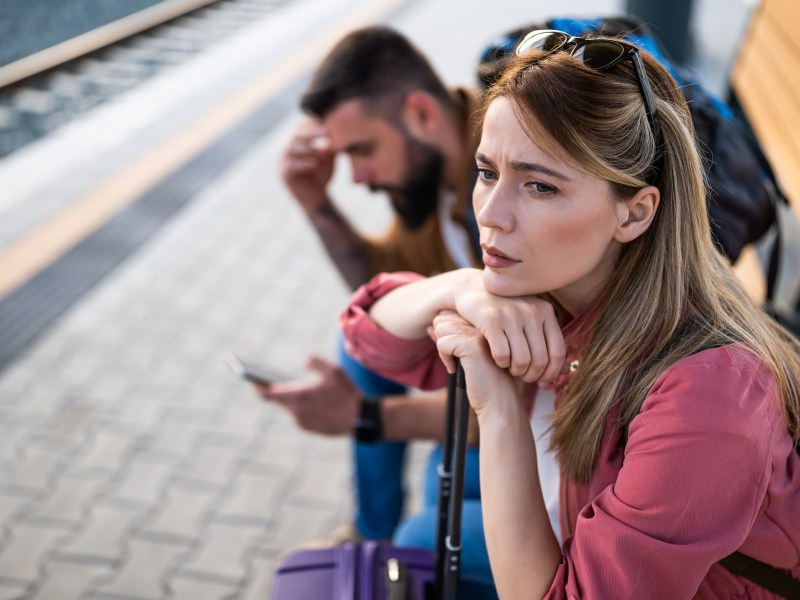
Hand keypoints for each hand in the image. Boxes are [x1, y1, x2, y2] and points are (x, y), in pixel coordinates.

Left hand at [253, 356, 359, 434]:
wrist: (360, 418)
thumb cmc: (346, 393)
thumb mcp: (332, 370)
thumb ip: (314, 362)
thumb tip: (302, 363)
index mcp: (298, 396)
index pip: (268, 394)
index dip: (257, 386)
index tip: (251, 379)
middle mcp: (296, 412)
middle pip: (280, 400)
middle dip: (278, 390)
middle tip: (273, 380)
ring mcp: (303, 423)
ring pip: (292, 408)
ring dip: (294, 399)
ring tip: (298, 389)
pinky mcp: (311, 429)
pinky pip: (301, 415)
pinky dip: (303, 407)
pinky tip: (312, 400)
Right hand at [280, 118, 334, 212]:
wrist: (317, 198)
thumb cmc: (322, 175)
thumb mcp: (328, 158)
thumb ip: (330, 145)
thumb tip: (336, 131)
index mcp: (297, 143)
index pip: (300, 127)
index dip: (312, 124)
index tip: (326, 125)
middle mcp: (287, 150)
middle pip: (296, 135)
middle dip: (311, 133)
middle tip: (324, 133)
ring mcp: (283, 162)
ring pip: (291, 149)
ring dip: (309, 149)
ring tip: (323, 154)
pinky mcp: (284, 175)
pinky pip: (291, 166)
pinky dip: (304, 164)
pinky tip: (314, 165)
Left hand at [432, 311, 516, 416]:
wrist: (499, 400)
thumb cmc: (484, 378)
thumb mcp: (465, 354)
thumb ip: (450, 337)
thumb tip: (430, 326)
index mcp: (485, 320)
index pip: (450, 313)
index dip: (448, 334)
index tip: (458, 351)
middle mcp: (484, 321)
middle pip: (443, 318)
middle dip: (444, 339)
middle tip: (456, 358)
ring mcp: (480, 332)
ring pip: (441, 329)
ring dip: (443, 349)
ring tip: (457, 363)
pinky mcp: (472, 345)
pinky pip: (443, 343)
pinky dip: (444, 359)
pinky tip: (456, 369)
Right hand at [451, 271, 565, 382]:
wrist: (471, 288)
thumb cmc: (504, 310)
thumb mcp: (529, 317)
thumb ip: (547, 340)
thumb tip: (567, 369)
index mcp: (545, 311)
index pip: (558, 351)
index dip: (552, 372)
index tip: (542, 381)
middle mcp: (531, 311)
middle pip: (540, 359)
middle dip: (531, 375)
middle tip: (522, 376)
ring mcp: (511, 314)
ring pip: (522, 360)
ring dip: (516, 371)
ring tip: (510, 368)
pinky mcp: (491, 320)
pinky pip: (502, 354)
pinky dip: (501, 363)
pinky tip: (498, 360)